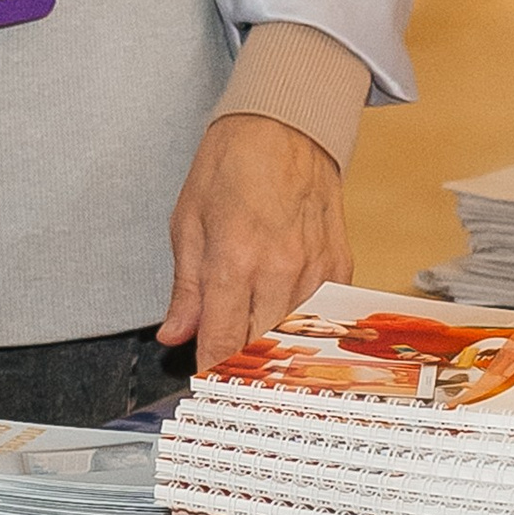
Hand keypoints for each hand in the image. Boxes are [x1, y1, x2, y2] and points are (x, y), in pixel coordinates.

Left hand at [160, 113, 349, 368]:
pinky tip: (290, 332)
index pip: (222, 341)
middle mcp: (279, 270)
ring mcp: (315, 271)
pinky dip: (305, 330)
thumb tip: (173, 335)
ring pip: (296, 338)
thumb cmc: (232, 163)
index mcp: (234, 259)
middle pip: (262, 348)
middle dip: (243, 371)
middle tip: (228, 384)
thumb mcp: (188, 220)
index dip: (212, 373)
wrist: (286, 124)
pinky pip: (324, 317)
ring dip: (275, 354)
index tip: (205, 389)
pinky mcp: (340, 268)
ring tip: (258, 365)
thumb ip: (185, 287)